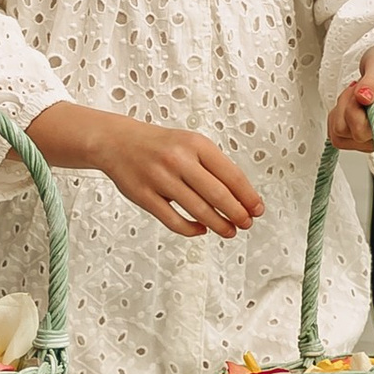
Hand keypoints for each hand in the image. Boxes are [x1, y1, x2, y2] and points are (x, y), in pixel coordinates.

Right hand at [65, 107, 262, 237]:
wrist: (117, 141)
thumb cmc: (159, 146)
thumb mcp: (189, 144)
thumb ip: (213, 166)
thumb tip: (241, 197)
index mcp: (195, 144)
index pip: (231, 175)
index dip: (248, 196)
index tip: (257, 209)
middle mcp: (178, 159)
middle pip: (218, 195)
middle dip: (237, 214)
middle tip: (246, 223)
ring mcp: (160, 178)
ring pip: (198, 210)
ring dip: (219, 224)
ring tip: (229, 231)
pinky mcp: (144, 196)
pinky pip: (174, 220)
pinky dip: (191, 229)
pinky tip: (201, 229)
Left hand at [329, 49, 373, 152]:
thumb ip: (372, 81)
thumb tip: (362, 98)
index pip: (361, 129)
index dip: (351, 109)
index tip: (358, 90)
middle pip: (346, 133)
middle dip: (343, 108)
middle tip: (356, 90)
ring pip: (339, 137)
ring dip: (339, 113)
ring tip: (355, 96)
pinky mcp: (365, 139)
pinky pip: (338, 137)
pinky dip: (337, 119)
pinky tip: (350, 105)